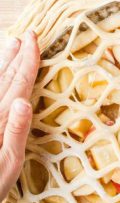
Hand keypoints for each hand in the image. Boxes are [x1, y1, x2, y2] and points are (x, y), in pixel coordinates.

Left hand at [0, 31, 39, 201]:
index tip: (33, 39)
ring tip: (11, 46)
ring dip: (4, 64)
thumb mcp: (7, 167)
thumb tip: (25, 101)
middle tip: (26, 36)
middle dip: (16, 57)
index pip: (18, 85)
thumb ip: (15, 133)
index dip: (27, 61)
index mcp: (0, 122)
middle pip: (4, 79)